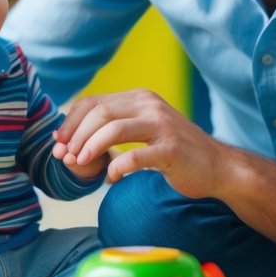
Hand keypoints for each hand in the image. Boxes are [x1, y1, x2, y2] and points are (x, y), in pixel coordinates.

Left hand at [53, 90, 226, 198]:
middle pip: (99, 113)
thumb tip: (68, 142)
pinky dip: (116, 168)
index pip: (93, 101)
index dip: (70, 122)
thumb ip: (112, 129)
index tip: (58, 143)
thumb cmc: (175, 152)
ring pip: (113, 128)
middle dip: (76, 136)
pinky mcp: (171, 149)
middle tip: (66, 158)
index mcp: (140, 97)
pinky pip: (134, 157)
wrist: (217, 166)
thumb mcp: (143, 130)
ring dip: (90, 148)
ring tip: (81, 164)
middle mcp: (150, 105)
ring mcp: (162, 125)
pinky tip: (112, 178)